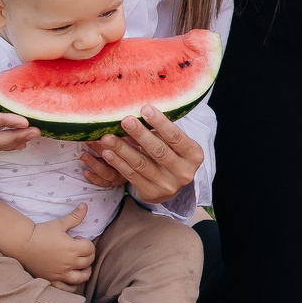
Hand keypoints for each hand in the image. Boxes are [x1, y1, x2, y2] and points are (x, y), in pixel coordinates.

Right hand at [10, 207, 95, 288]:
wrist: (21, 244)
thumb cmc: (40, 233)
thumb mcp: (59, 224)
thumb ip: (75, 217)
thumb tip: (85, 205)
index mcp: (72, 248)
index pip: (90, 248)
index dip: (87, 243)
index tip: (77, 239)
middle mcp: (69, 263)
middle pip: (88, 262)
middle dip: (88, 255)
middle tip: (79, 250)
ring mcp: (61, 273)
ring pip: (81, 277)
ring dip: (85, 272)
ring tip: (83, 267)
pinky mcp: (52, 280)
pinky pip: (67, 288)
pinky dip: (73, 286)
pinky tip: (72, 280)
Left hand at [78, 106, 206, 205]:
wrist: (171, 185)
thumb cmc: (172, 155)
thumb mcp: (176, 144)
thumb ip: (162, 132)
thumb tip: (138, 112)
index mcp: (194, 155)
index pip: (176, 137)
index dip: (160, 123)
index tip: (144, 109)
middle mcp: (183, 172)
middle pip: (158, 151)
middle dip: (140, 134)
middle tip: (125, 120)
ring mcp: (167, 185)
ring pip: (141, 164)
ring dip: (123, 149)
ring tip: (108, 137)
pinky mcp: (151, 193)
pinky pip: (132, 176)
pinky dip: (118, 163)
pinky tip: (108, 153)